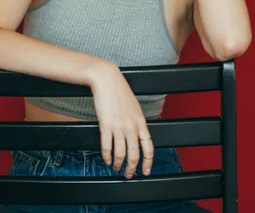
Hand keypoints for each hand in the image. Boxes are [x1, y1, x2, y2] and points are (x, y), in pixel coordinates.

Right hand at [90, 62, 153, 178]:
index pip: (148, 147)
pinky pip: (106, 147)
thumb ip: (137, 121)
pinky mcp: (105, 126)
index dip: (148, 162)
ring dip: (118, 164)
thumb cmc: (120, 90)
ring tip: (116, 167)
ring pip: (120, 154)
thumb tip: (139, 134)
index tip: (146, 171)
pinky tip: (106, 159)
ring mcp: (118, 127)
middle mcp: (131, 126)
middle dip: (132, 169)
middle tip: (128, 174)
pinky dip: (106, 157)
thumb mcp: (135, 106)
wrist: (107, 79)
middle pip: (134, 155)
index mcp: (140, 122)